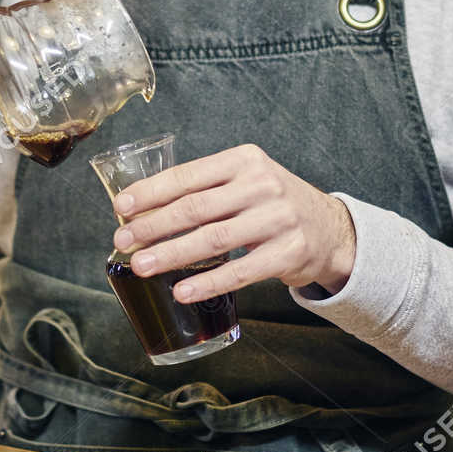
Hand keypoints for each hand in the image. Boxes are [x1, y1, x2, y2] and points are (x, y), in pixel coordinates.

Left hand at [110, 144, 356, 302]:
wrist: (330, 229)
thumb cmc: (272, 203)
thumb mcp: (246, 180)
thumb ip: (206, 189)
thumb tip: (144, 211)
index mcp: (244, 160)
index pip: (188, 175)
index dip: (151, 191)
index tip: (121, 206)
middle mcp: (262, 185)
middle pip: (196, 207)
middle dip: (153, 225)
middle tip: (123, 240)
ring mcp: (278, 219)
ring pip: (213, 239)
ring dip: (172, 254)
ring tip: (142, 265)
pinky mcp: (288, 253)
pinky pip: (240, 271)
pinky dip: (207, 283)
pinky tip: (182, 291)